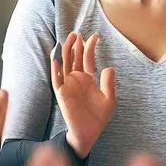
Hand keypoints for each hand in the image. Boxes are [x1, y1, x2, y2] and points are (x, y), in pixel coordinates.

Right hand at [51, 32, 115, 157]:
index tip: (95, 36)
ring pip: (65, 64)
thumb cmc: (99, 116)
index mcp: (88, 78)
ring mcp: (68, 85)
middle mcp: (77, 79)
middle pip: (75, 58)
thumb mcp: (109, 99)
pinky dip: (56, 69)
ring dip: (66, 52)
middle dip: (76, 45)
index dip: (90, 47)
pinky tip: (57, 59)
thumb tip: (109, 67)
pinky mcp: (61, 94)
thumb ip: (108, 83)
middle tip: (78, 33)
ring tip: (69, 39)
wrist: (90, 132)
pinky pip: (56, 80)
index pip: (87, 59)